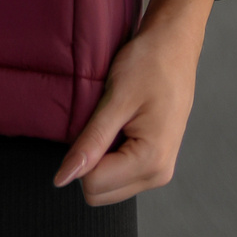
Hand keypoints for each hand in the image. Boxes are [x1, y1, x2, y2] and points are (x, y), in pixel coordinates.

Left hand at [53, 0, 215, 203]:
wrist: (174, 45)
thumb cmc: (149, 64)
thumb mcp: (116, 100)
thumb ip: (91, 143)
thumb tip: (62, 179)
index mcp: (151, 161)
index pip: (93, 183)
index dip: (81, 155)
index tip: (92, 121)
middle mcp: (158, 174)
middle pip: (99, 191)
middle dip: (90, 160)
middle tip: (103, 120)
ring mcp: (159, 170)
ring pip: (107, 186)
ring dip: (100, 157)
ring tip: (115, 120)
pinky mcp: (155, 161)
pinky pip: (119, 173)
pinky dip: (110, 154)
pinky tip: (121, 124)